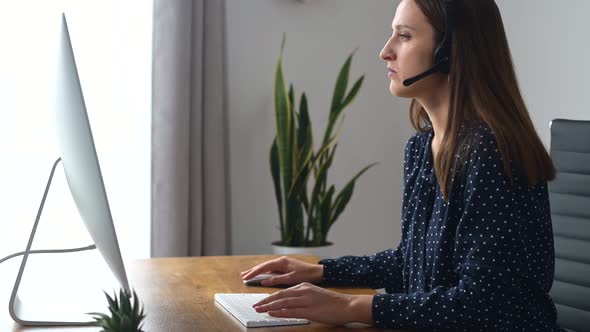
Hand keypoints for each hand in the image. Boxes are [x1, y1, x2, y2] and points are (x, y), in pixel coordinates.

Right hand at [240, 256, 323, 286]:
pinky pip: (271, 269)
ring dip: (257, 271)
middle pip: (263, 265)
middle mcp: (280, 261)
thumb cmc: (305, 275)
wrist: (316, 272)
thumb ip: (276, 279)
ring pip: (266, 267)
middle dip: (253, 271)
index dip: (254, 272)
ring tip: (248, 275)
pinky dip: (264, 273)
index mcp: (281, 262)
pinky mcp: (284, 267)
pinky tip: (260, 276)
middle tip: (242, 275)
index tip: (246, 277)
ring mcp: (282, 263)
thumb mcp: (290, 279)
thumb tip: (263, 281)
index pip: (264, 267)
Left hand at [252, 282, 372, 324]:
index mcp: (304, 286)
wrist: (346, 305)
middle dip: (265, 301)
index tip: (262, 301)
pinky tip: (271, 313)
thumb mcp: (314, 294)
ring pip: (282, 303)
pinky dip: (279, 312)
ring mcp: (306, 301)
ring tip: (259, 310)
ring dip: (268, 307)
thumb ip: (302, 296)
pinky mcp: (309, 311)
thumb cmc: (332, 302)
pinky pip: (290, 311)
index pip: (283, 291)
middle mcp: (303, 291)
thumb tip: (289, 303)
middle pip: (279, 295)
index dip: (270, 296)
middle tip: (255, 305)